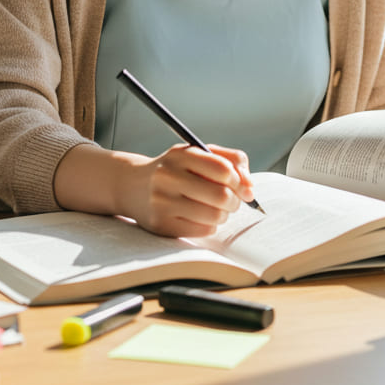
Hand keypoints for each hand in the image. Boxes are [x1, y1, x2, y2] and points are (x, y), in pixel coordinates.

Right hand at [119, 143, 254, 237]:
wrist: (133, 185)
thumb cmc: (176, 169)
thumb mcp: (199, 154)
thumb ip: (231, 161)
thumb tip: (250, 188)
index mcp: (181, 154)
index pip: (223, 169)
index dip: (238, 180)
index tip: (238, 185)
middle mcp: (168, 176)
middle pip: (221, 196)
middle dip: (235, 201)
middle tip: (231, 201)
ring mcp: (162, 202)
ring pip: (214, 216)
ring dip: (223, 215)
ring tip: (215, 208)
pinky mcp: (161, 224)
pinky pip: (203, 230)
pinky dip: (209, 225)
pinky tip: (200, 217)